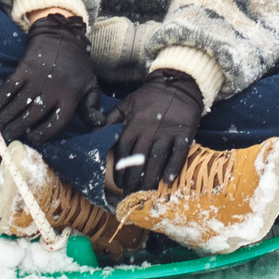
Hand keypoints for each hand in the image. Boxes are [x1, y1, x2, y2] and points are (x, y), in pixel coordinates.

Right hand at [0, 12, 101, 144]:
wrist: (63, 36)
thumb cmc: (77, 64)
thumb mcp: (90, 84)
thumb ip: (92, 106)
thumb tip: (99, 124)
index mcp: (70, 96)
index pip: (56, 122)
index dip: (43, 133)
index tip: (32, 139)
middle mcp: (53, 90)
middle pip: (33, 116)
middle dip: (18, 128)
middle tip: (7, 136)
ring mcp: (38, 78)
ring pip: (19, 103)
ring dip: (7, 116)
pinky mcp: (25, 67)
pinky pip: (11, 86)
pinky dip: (2, 97)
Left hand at [107, 70, 203, 192]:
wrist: (177, 83)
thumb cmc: (150, 97)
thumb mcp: (127, 104)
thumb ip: (111, 119)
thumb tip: (93, 132)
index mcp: (134, 124)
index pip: (124, 151)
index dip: (121, 169)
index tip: (119, 183)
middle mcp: (150, 130)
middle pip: (139, 159)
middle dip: (134, 179)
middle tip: (131, 194)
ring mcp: (168, 132)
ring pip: (158, 159)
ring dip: (151, 178)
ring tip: (146, 193)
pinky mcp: (184, 132)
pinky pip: (179, 152)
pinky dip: (174, 166)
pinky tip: (168, 180)